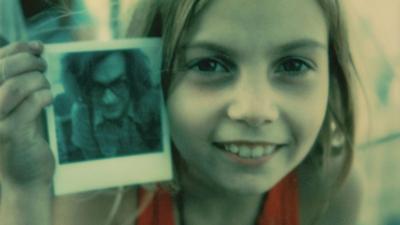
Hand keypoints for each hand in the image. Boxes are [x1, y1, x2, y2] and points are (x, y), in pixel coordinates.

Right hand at [0, 42, 54, 189]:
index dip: (15, 49)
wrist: (24, 178)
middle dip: (28, 61)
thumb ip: (18, 83)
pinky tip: (49, 100)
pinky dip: (44, 96)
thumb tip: (34, 51)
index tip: (37, 46)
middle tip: (43, 65)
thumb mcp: (16, 107)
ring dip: (37, 79)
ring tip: (46, 85)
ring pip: (15, 86)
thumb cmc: (23, 140)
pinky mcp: (10, 134)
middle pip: (1, 70)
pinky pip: (30, 103)